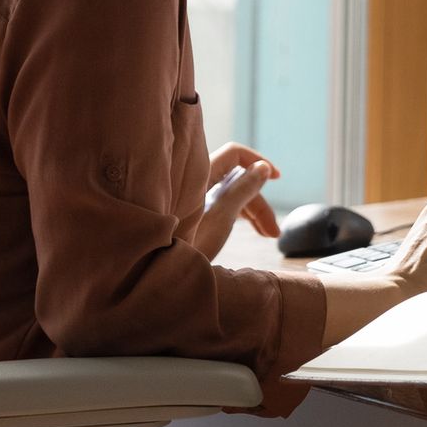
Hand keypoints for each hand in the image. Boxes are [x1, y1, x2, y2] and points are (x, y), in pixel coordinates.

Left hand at [192, 142, 281, 259]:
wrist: (148, 272)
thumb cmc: (183, 248)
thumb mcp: (219, 221)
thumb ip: (242, 192)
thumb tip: (263, 168)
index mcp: (197, 177)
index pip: (233, 155)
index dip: (257, 162)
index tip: (277, 177)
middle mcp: (193, 183)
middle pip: (234, 180)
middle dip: (258, 201)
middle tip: (272, 232)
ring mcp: (190, 199)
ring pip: (229, 195)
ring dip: (251, 211)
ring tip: (268, 236)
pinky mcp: (188, 215)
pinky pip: (218, 205)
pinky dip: (236, 216)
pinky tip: (249, 231)